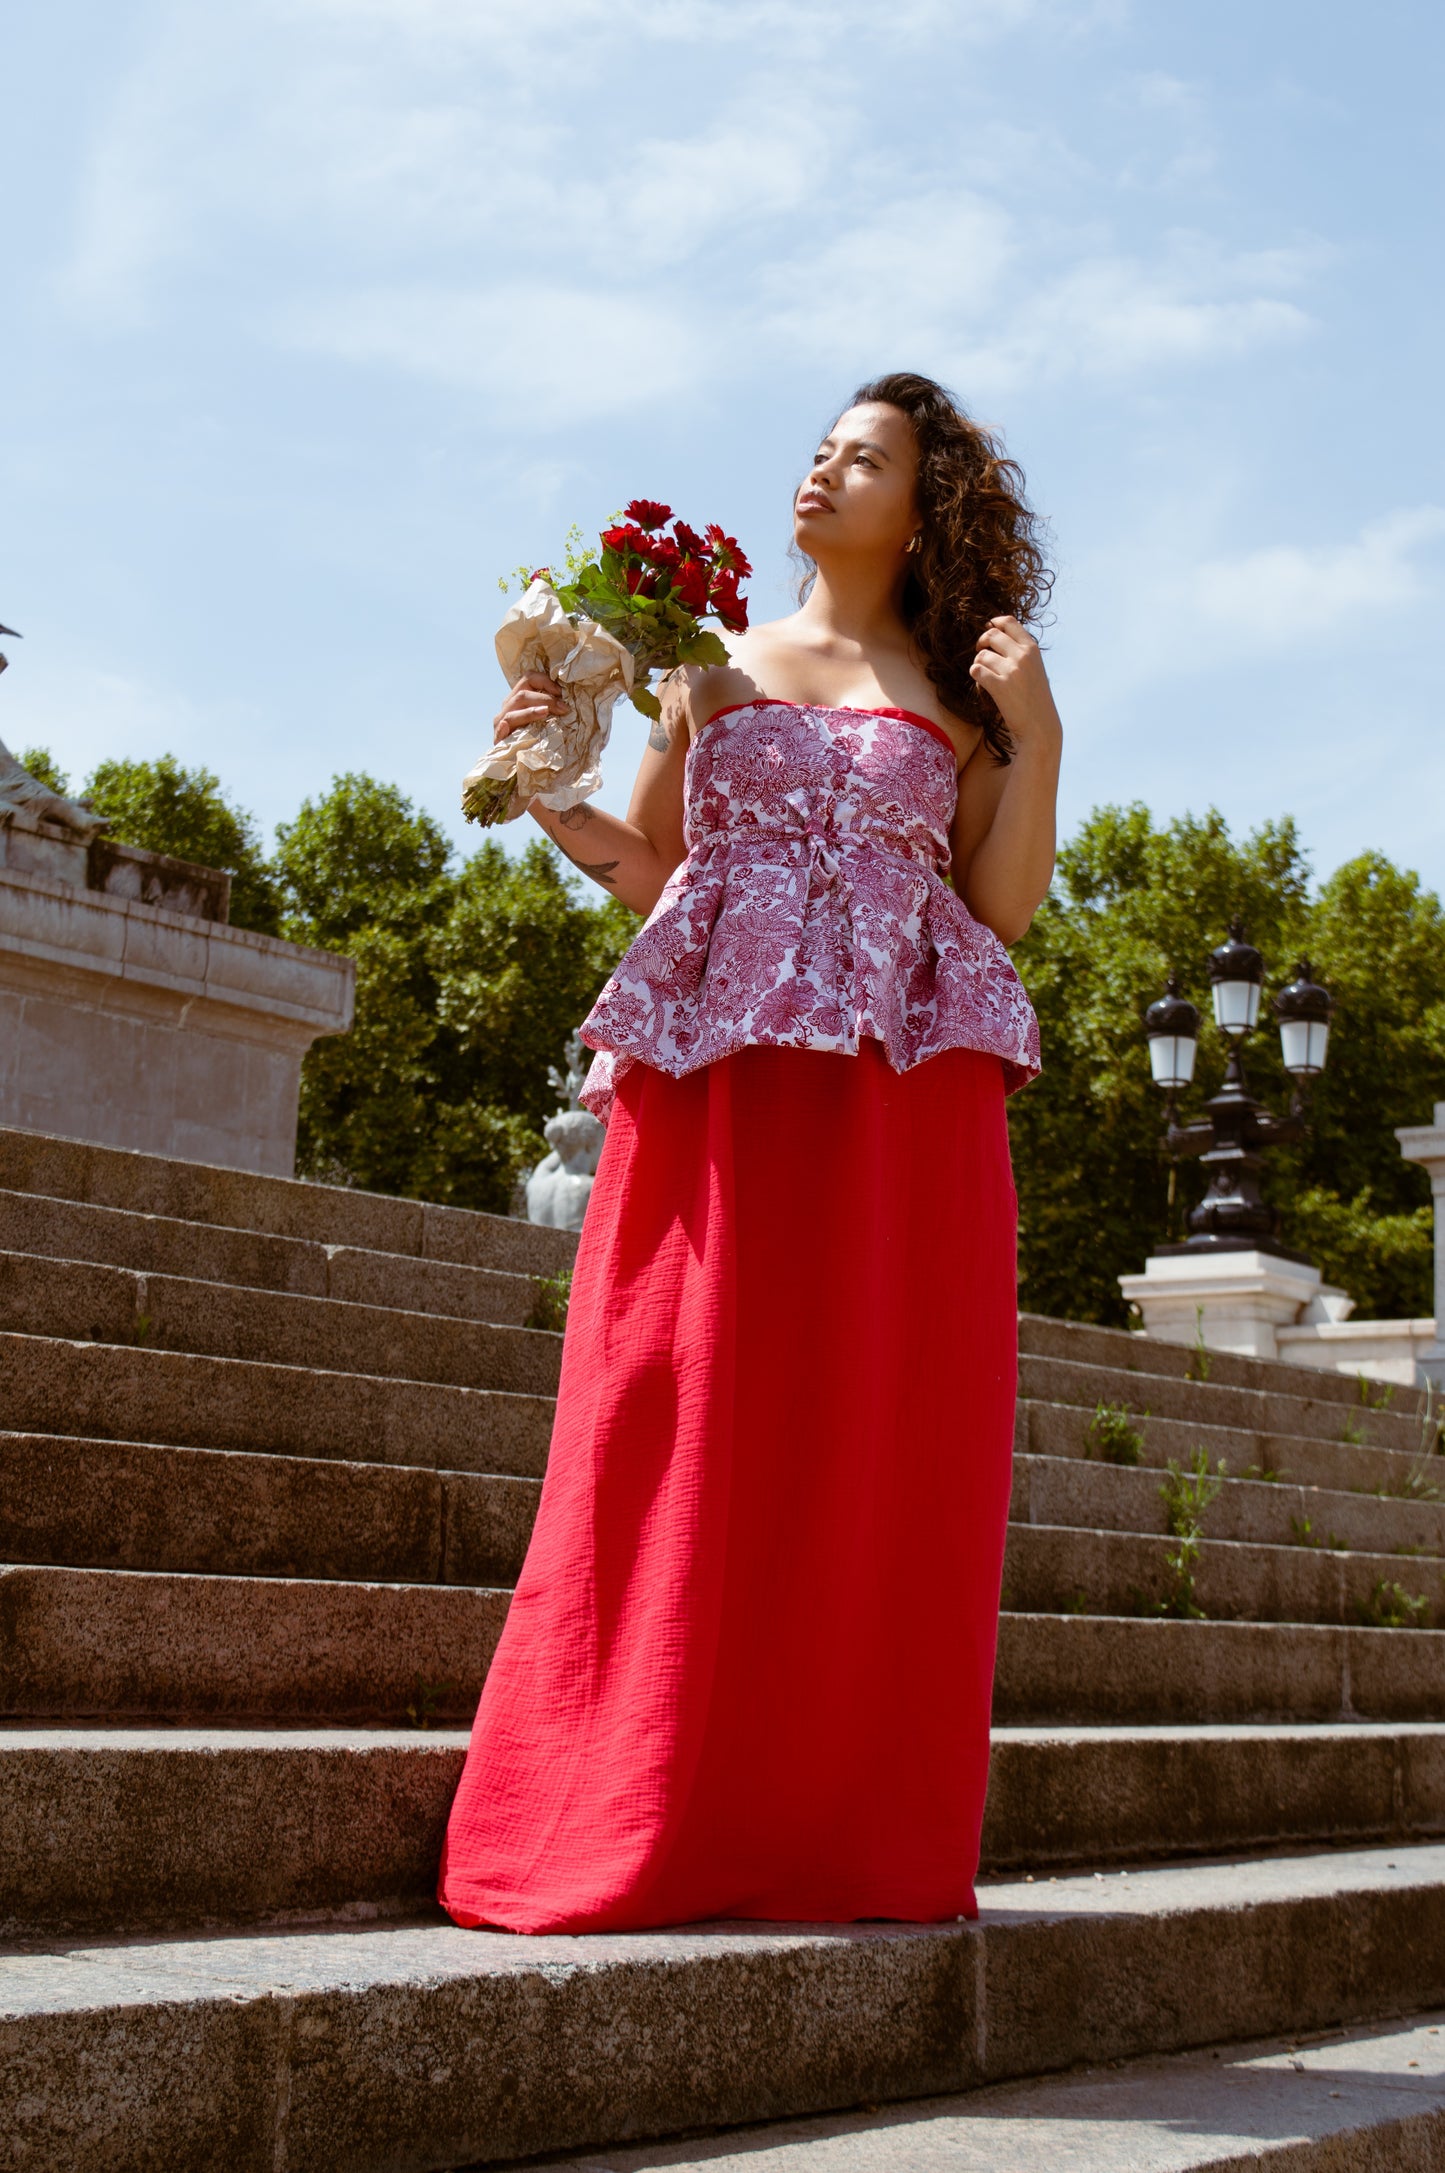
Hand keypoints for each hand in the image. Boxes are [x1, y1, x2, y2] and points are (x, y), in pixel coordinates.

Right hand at [494, 672, 566, 740]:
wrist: (520, 760)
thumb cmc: (537, 737)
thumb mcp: (545, 719)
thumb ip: (551, 709)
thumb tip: (567, 704)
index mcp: (520, 696)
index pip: (529, 678)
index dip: (545, 682)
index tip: (561, 693)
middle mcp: (509, 705)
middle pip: (522, 694)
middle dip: (545, 699)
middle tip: (563, 708)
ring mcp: (501, 721)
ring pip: (513, 710)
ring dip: (530, 711)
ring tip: (545, 712)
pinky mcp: (498, 737)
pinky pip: (501, 729)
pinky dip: (504, 727)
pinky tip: (507, 727)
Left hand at [969, 616, 1058, 740]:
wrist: (1040, 726)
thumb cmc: (1035, 699)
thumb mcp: (1035, 668)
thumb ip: (1020, 651)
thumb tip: (995, 633)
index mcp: (1032, 648)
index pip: (1008, 622)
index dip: (993, 623)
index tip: (988, 631)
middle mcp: (1022, 655)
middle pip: (991, 635)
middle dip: (981, 643)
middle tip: (981, 655)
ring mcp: (1012, 670)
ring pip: (981, 656)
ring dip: (979, 665)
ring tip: (987, 677)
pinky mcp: (999, 686)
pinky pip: (976, 670)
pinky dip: (976, 677)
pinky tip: (984, 686)